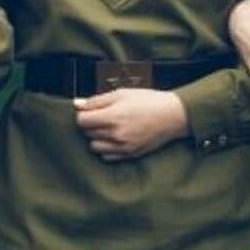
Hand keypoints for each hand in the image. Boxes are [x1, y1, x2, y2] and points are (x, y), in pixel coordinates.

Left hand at [74, 88, 189, 160]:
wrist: (173, 115)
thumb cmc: (148, 101)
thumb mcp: (121, 93)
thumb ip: (97, 100)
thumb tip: (77, 104)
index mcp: (113, 116)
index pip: (81, 121)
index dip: (82, 114)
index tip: (89, 110)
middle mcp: (116, 135)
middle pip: (86, 133)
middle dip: (89, 124)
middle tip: (101, 116)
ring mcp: (123, 147)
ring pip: (94, 146)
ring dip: (96, 137)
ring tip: (107, 128)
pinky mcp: (130, 155)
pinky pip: (106, 157)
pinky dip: (106, 148)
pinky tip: (114, 138)